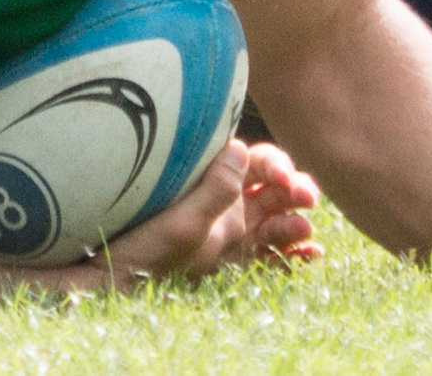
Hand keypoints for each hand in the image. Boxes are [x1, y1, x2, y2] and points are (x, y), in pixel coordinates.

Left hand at [90, 139, 321, 288]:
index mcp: (213, 182)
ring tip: (306, 234)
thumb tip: (239, 149)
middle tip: (309, 200)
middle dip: (297, 191)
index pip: (256, 162)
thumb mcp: (181, 219)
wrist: (119, 282)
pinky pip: (271, 256)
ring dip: (296, 224)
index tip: (285, 178)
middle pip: (275, 190)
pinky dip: (292, 256)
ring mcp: (233, 234)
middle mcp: (227, 204)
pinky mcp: (235, 262)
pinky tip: (311, 256)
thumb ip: (214, 190)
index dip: (277, 165)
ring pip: (277, 223)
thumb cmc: (142, 245)